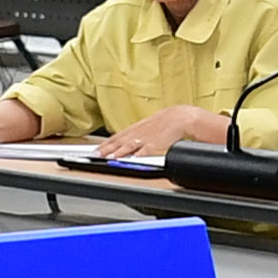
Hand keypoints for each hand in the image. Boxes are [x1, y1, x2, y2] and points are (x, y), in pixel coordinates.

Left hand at [102, 103, 222, 157]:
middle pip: (118, 141)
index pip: (117, 137)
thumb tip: (128, 145)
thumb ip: (139, 135)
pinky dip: (134, 156)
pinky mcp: (156, 145)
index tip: (94, 151)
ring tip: (107, 157)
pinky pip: (143, 151)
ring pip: (127, 146)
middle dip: (105, 149)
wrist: (183, 117)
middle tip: (94, 155)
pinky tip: (127, 160)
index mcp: (137, 129)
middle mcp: (139, 133)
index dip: (105, 144)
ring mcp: (146, 139)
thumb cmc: (168, 122)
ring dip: (117, 152)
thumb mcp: (150, 126)